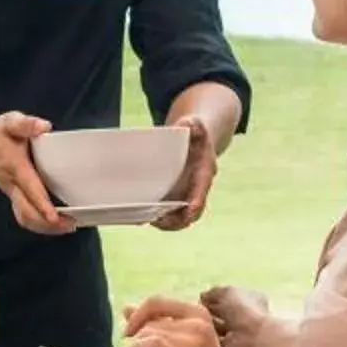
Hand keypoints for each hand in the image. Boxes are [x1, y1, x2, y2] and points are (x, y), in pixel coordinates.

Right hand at [0, 113, 71, 234]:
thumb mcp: (10, 122)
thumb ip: (26, 124)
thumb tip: (44, 127)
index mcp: (14, 166)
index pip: (30, 188)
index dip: (42, 204)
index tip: (54, 217)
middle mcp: (12, 185)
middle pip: (27, 212)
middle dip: (48, 223)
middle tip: (71, 225)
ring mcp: (12, 194)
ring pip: (25, 218)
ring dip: (45, 227)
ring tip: (68, 227)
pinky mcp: (15, 198)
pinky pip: (25, 216)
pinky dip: (40, 224)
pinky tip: (57, 224)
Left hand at [152, 115, 221, 231]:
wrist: (197, 137)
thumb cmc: (196, 132)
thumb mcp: (196, 125)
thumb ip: (192, 124)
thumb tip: (185, 124)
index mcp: (204, 174)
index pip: (202, 193)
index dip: (195, 205)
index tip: (187, 212)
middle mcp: (197, 188)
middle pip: (191, 213)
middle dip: (176, 221)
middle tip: (157, 221)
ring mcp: (186, 194)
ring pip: (180, 217)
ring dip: (166, 223)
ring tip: (148, 221)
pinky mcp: (176, 195)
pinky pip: (170, 212)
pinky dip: (159, 217)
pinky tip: (142, 217)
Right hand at [200, 284, 270, 346]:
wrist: (251, 336)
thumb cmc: (242, 309)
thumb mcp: (227, 293)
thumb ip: (214, 293)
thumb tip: (203, 296)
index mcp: (249, 298)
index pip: (230, 296)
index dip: (215, 297)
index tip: (201, 299)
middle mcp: (245, 314)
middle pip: (224, 311)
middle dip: (210, 311)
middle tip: (196, 310)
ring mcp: (238, 331)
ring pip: (219, 326)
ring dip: (209, 324)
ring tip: (196, 321)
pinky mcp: (231, 345)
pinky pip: (217, 340)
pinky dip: (209, 337)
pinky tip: (199, 333)